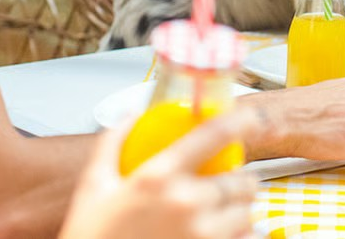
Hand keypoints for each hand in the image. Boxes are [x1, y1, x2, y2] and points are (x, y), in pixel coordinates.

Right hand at [60, 110, 261, 238]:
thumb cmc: (92, 236)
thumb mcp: (93, 187)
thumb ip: (112, 145)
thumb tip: (130, 116)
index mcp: (159, 177)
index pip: (213, 136)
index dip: (240, 121)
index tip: (252, 118)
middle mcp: (186, 203)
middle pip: (242, 181)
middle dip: (240, 182)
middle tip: (226, 188)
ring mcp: (203, 234)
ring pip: (248, 214)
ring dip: (240, 213)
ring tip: (221, 216)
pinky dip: (240, 237)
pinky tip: (222, 235)